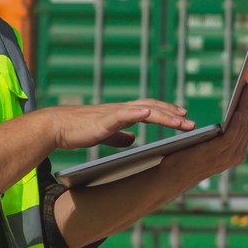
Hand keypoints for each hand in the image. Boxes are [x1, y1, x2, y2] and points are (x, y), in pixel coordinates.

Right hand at [39, 99, 194, 151]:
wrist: (56, 127)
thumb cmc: (78, 129)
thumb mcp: (105, 133)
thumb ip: (119, 135)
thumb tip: (132, 140)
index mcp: (122, 112)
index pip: (151, 109)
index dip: (167, 111)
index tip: (183, 117)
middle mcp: (121, 109)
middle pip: (153, 108)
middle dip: (172, 114)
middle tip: (191, 122)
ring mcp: (113, 113)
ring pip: (143, 110)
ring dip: (163, 114)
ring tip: (179, 119)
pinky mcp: (102, 120)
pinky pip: (121, 114)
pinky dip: (135, 112)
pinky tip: (147, 113)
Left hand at [186, 84, 247, 177]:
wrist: (171, 178)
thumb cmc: (187, 160)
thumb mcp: (209, 148)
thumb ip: (220, 139)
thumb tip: (226, 122)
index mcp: (235, 153)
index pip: (245, 125)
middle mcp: (236, 156)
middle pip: (245, 123)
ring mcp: (227, 157)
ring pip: (240, 127)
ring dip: (244, 107)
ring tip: (246, 90)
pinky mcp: (215, 154)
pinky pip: (230, 136)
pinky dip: (236, 124)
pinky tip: (237, 112)